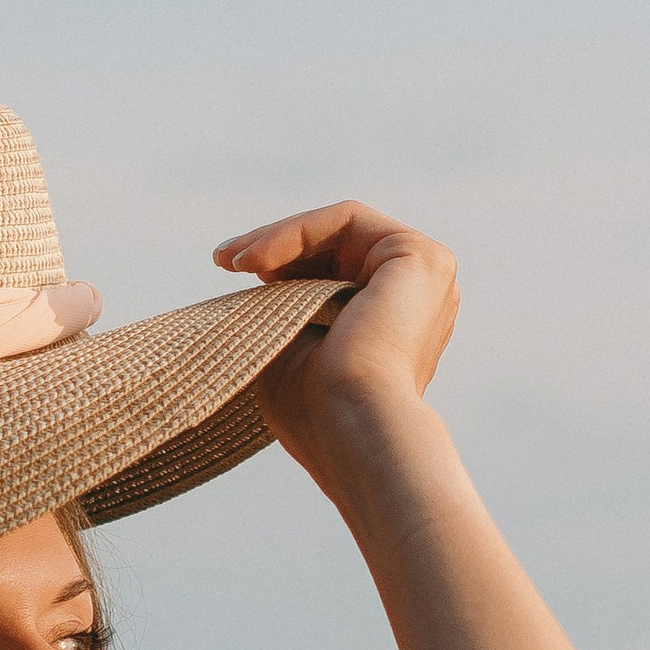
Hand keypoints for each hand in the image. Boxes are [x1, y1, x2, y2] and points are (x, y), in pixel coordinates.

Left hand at [213, 203, 458, 486]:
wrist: (353, 429)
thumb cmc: (316, 411)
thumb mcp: (290, 349)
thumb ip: (285, 309)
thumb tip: (254, 271)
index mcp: (396, 327)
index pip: (337, 274)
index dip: (282, 266)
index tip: (229, 270)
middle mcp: (419, 299)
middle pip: (339, 247)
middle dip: (275, 246)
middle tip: (223, 259)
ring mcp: (426, 275)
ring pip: (341, 229)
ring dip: (279, 237)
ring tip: (232, 261)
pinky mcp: (418, 255)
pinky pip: (347, 220)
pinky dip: (297, 232)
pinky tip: (256, 259)